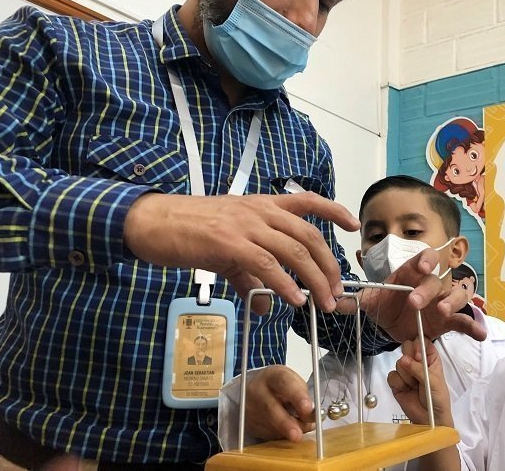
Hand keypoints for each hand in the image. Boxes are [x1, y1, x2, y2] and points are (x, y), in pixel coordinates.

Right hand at [124, 192, 359, 312]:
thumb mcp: (226, 249)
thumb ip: (250, 276)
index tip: (353, 224)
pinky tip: (294, 299)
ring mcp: (246, 225)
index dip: (334, 210)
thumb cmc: (188, 229)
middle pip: (308, 236)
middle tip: (336, 291)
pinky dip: (285, 284)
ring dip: (314, 279)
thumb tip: (268, 304)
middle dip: (329, 265)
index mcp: (262, 205)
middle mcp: (260, 211)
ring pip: (294, 251)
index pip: (308, 201)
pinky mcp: (229, 243)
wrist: (151, 221)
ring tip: (324, 302)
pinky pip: (266, 264)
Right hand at [245, 365, 316, 441]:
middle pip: (270, 408)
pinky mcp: (248, 424)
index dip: (297, 396)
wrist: (253, 390)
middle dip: (286, 423)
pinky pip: (267, 434)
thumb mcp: (292, 382)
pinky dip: (280, 436)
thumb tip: (312, 417)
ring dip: (287, 432)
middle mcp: (257, 390)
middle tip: (297, 435)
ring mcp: (250, 409)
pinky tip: (285, 431)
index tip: (308, 408)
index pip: (284, 383)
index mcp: (272, 375)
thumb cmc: (279, 386)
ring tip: (299, 432)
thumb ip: (303, 396)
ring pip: (270, 425)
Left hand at [337, 248, 486, 341]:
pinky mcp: (449, 321)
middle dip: (427, 289)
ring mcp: (442, 301)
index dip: (425, 260)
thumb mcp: (370, 303)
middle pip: (436, 280)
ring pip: (457, 294)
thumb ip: (356, 301)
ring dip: (453, 301)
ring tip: (443, 311)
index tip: (422, 266)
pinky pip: (465, 321)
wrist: (393, 325)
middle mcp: (430, 284)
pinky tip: (480, 335)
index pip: (422, 259)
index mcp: (411, 273)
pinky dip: (474, 326)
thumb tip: (335, 303)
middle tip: (415, 302)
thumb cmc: (385, 305)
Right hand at [387, 337, 452, 426]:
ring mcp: (406, 372)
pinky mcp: (397, 382)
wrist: (430, 420)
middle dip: (410, 360)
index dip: (418, 346)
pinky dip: (399, 383)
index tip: (419, 356)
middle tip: (416, 371)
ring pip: (399, 362)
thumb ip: (418, 369)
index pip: (422, 342)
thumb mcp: (433, 381)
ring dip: (407, 376)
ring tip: (415, 386)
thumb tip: (403, 359)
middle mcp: (418, 363)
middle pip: (407, 348)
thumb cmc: (438, 399)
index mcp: (431, 359)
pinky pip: (391, 375)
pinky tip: (406, 390)